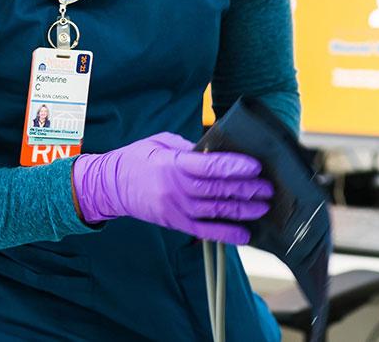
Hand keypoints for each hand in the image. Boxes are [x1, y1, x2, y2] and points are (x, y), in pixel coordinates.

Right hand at [72, 131, 272, 244]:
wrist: (110, 185)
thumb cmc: (137, 159)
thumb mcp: (161, 143)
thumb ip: (189, 148)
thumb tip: (217, 150)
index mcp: (173, 165)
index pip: (208, 167)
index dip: (233, 166)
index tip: (254, 166)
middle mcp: (175, 189)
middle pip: (216, 190)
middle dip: (245, 189)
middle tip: (267, 187)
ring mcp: (175, 209)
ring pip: (214, 211)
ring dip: (241, 210)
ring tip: (262, 207)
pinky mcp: (175, 224)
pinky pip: (204, 232)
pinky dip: (225, 234)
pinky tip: (244, 234)